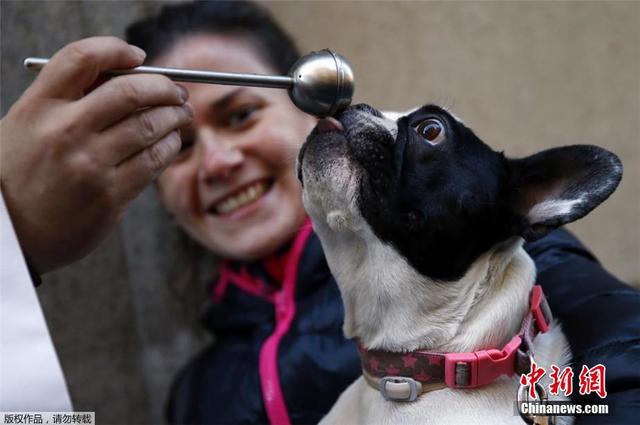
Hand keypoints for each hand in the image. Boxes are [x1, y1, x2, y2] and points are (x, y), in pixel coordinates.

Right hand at [0, 36, 192, 272]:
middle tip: (176, 91)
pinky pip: (154, 161)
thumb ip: (66, 101)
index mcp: (37, 108)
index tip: (138, 54)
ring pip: (149, 126)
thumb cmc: (22, 175)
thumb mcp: (27, 126)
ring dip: (174, 116)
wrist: (10, 235)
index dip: (116, 49)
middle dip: (163, 87)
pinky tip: (172, 141)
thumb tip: (126, 76)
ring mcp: (89, 165)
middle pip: (130, 91)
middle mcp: (63, 132)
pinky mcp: (111, 196)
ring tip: (181, 114)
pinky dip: (170, 145)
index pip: (81, 59)